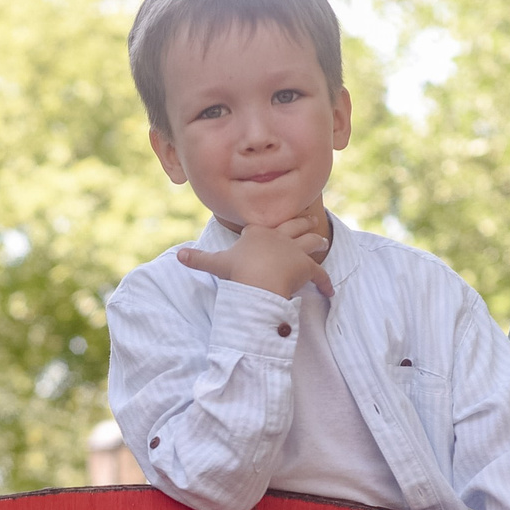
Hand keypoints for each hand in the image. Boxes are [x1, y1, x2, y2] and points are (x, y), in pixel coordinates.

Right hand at [174, 216, 331, 299]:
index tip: (279, 223)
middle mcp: (278, 236)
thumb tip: (178, 255)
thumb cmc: (237, 271)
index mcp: (257, 232)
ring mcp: (294, 250)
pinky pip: (320, 273)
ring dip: (317, 241)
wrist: (257, 280)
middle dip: (302, 222)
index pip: (266, 226)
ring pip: (310, 241)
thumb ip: (200, 259)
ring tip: (323, 242)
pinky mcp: (306, 266)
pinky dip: (326, 281)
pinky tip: (330, 289)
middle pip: (293, 226)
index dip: (273, 226)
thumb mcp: (217, 263)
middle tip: (310, 219)